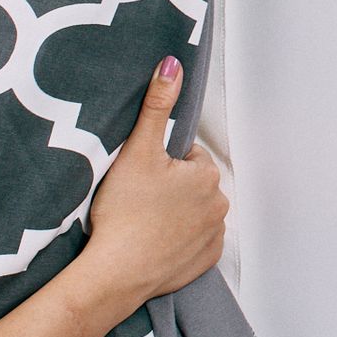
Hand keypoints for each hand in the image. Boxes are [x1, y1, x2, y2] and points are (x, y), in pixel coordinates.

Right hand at [80, 56, 228, 308]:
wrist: (115, 273)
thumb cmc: (124, 211)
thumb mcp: (138, 150)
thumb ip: (157, 105)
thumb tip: (173, 63)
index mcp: (207, 174)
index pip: (185, 157)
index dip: (159, 164)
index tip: (139, 178)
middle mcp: (220, 203)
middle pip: (191, 185)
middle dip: (169, 188)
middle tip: (137, 200)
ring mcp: (215, 235)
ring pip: (193, 212)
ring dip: (175, 214)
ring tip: (143, 222)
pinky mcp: (206, 262)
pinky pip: (194, 243)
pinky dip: (178, 241)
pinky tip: (155, 243)